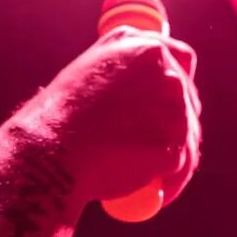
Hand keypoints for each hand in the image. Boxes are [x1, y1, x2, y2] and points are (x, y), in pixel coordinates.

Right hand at [0, 26, 201, 208]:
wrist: (47, 154)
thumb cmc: (60, 118)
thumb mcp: (89, 72)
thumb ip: (122, 68)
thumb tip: (146, 80)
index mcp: (141, 47)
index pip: (181, 58)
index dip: (179, 81)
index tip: (173, 98)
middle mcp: (163, 72)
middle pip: (188, 101)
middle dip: (179, 125)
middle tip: (161, 146)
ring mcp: (171, 109)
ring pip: (186, 137)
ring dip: (176, 158)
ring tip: (152, 177)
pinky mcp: (172, 145)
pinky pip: (179, 165)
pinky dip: (171, 180)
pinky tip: (154, 189)